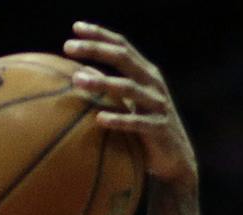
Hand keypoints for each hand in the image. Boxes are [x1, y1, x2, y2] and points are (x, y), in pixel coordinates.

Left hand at [65, 22, 195, 184]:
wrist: (175, 158)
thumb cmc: (144, 128)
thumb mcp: (128, 103)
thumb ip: (108, 86)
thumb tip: (77, 73)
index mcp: (145, 73)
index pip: (121, 46)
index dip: (100, 34)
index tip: (75, 28)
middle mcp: (153, 83)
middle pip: (123, 57)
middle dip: (95, 49)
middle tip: (67, 46)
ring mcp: (158, 104)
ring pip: (128, 88)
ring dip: (101, 82)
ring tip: (77, 80)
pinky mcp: (159, 128)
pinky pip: (137, 123)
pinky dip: (119, 120)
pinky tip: (99, 119)